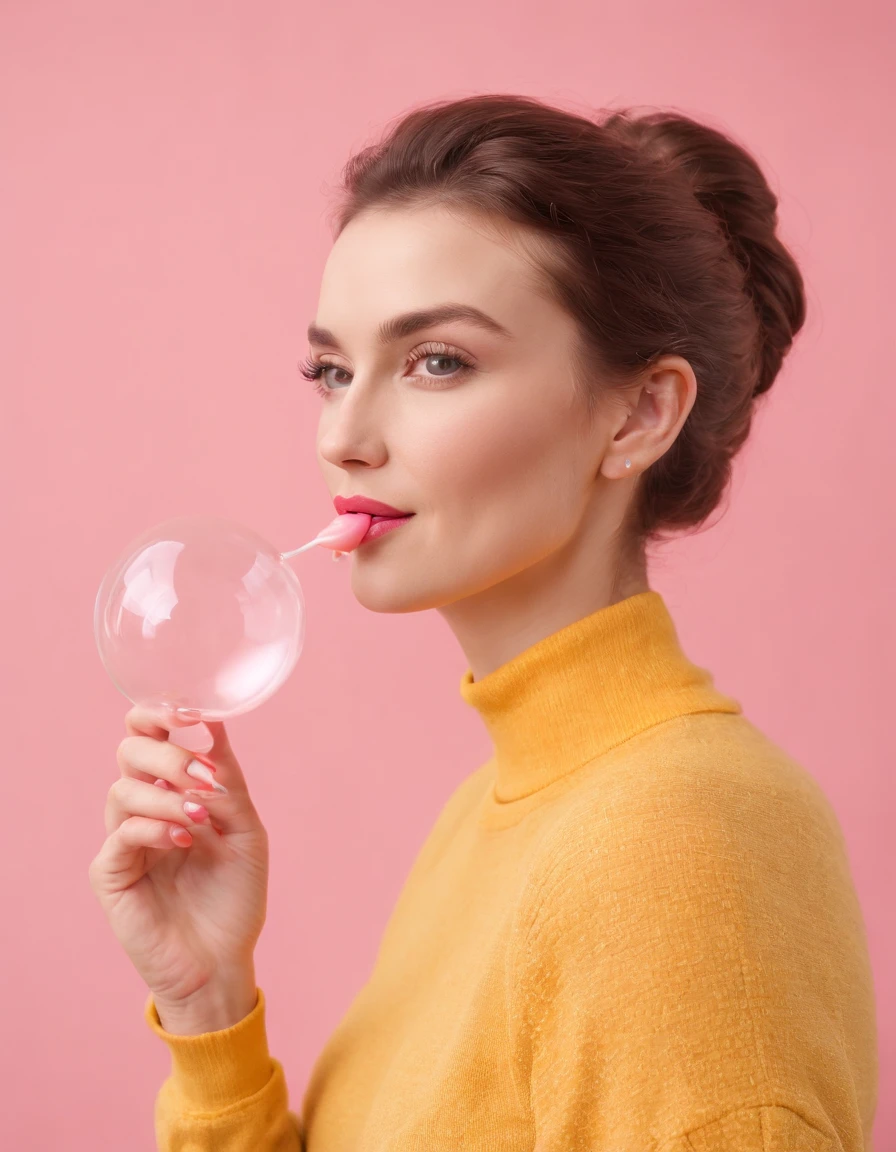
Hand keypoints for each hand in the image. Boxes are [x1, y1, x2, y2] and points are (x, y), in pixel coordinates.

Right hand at [88, 706, 268, 1027]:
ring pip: (124, 789)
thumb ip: (228, 780)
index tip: (188, 710)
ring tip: (201, 817)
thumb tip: (216, 723)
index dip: (158, 714)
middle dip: (167, 752)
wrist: (223, 960)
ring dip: (168, 795)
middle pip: (129, 751)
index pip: (148, 736)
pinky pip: (121, 834)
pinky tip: (185, 840)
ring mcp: (124, 839)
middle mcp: (143, 808)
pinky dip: (155, 828)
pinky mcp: (111, 873)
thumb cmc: (234, 896)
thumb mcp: (245, 829)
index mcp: (171, 790)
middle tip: (201, 773)